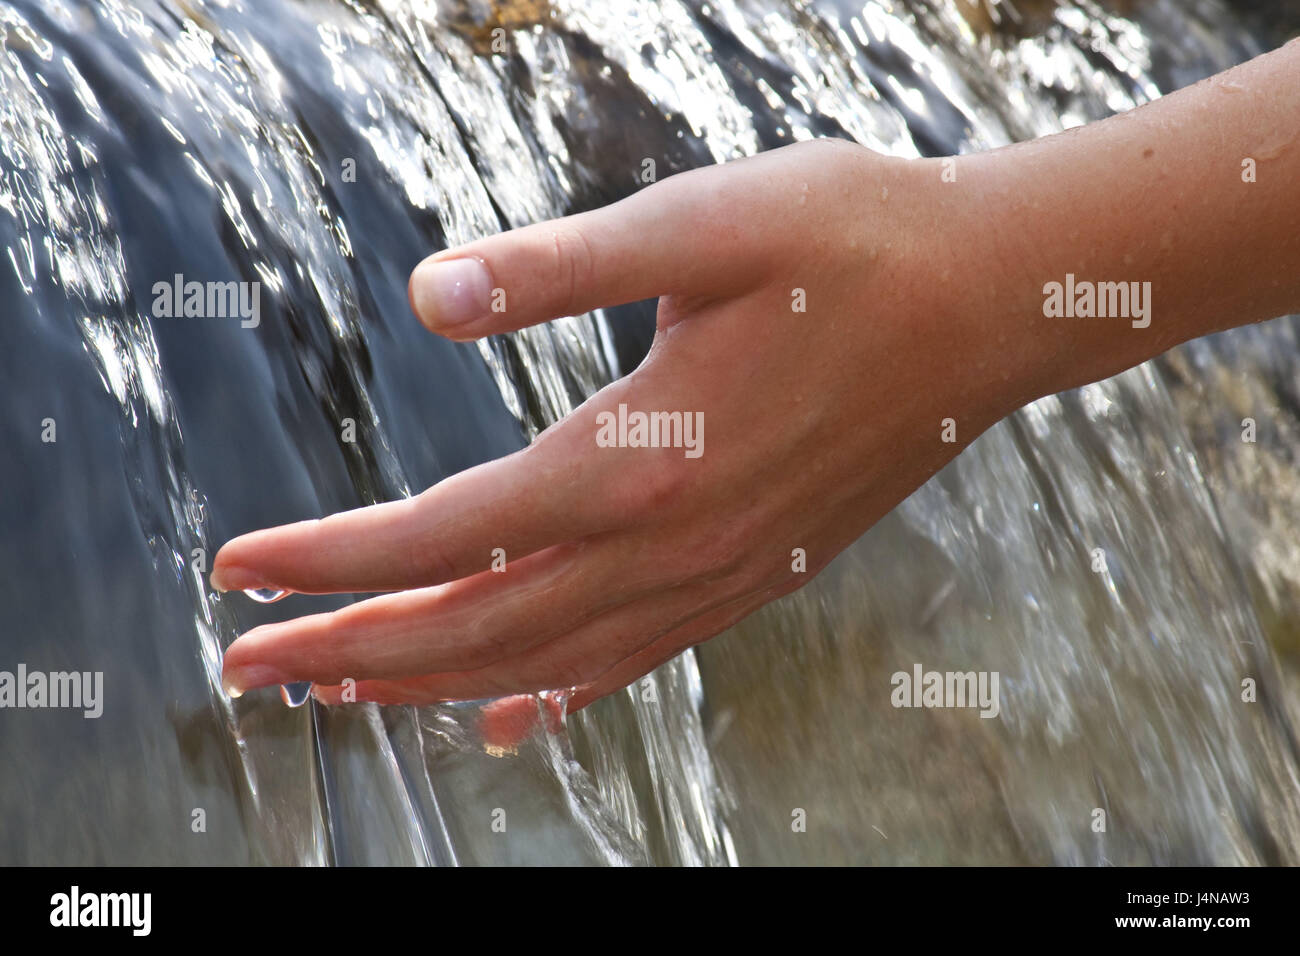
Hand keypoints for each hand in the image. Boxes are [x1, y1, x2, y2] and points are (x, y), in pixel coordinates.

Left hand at [212, 138, 1036, 708]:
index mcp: (638, 457)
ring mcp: (717, 574)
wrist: (988, 300)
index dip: (333, 559)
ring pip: (547, 660)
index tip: (239, 572)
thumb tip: (425, 297)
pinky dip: (553, 695)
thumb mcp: (695, 222)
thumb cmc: (848, 241)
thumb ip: (555, 268)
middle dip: (352, 647)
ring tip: (343, 690)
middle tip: (249, 664)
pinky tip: (508, 718)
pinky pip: (634, 662)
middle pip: (480, 625)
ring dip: (432, 678)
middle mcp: (671, 543)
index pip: (446, 533)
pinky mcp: (754, 575)